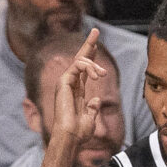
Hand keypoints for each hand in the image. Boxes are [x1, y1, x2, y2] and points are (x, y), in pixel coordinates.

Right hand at [53, 28, 107, 143]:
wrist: (71, 136)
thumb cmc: (79, 131)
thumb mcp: (90, 118)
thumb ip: (92, 108)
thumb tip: (96, 100)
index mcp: (77, 90)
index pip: (85, 69)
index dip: (91, 56)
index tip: (96, 44)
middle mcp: (70, 83)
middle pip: (80, 58)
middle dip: (88, 44)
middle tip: (96, 30)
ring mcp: (66, 81)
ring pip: (81, 60)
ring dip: (94, 64)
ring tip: (102, 74)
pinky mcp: (64, 81)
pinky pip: (77, 65)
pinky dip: (89, 67)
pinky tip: (98, 75)